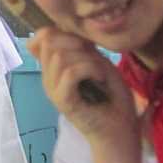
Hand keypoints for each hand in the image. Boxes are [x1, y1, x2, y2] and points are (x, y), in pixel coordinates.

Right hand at [29, 27, 137, 146]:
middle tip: (96, 59)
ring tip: (100, 73)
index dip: (64, 31)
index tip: (87, 44)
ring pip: (61, 56)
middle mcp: (48, 78)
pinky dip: (90, 69)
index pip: (42, 37)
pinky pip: (70, 72)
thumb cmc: (113, 100)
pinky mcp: (63, 100)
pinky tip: (100, 79)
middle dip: (77, 42)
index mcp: (54, 69)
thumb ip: (83, 49)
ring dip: (88, 59)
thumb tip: (65, 30)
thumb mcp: (99, 65)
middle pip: (50, 41)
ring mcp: (53, 89)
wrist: (120, 133)